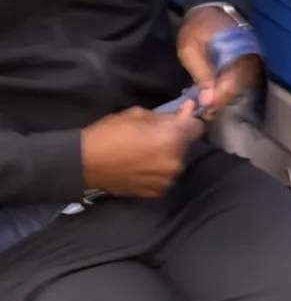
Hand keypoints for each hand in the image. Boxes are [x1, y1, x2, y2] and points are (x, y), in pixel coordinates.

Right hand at [81, 104, 203, 196]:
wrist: (84, 163)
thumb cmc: (111, 133)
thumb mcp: (139, 114)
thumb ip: (168, 114)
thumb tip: (188, 109)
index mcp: (173, 139)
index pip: (197, 127)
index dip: (188, 120)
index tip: (179, 116)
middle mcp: (175, 162)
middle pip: (185, 145)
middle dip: (175, 138)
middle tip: (154, 134)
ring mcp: (165, 180)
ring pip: (174, 162)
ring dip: (166, 155)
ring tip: (144, 151)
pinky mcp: (154, 192)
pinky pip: (163, 177)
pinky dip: (157, 171)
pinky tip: (140, 165)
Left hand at [177, 6, 261, 118]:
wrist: (211, 6)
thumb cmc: (198, 27)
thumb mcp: (190, 50)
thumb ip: (200, 75)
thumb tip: (208, 101)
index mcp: (235, 54)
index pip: (230, 86)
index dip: (216, 100)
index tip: (202, 109)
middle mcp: (247, 59)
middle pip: (235, 89)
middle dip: (217, 101)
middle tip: (200, 108)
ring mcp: (248, 60)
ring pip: (236, 87)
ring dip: (219, 95)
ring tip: (202, 100)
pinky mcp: (245, 61)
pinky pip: (236, 79)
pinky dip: (223, 87)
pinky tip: (210, 89)